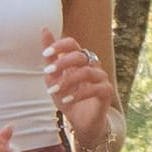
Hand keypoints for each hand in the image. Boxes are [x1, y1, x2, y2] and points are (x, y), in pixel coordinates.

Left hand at [42, 26, 116, 145]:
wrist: (81, 123)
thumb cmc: (68, 98)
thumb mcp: (54, 78)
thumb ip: (50, 57)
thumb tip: (44, 29)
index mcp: (79, 59)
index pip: (72, 43)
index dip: (60, 45)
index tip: (45, 54)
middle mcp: (92, 65)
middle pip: (80, 55)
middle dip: (62, 63)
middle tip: (48, 72)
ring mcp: (101, 77)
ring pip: (87, 71)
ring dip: (68, 80)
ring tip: (55, 91)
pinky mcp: (107, 91)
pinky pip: (96, 88)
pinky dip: (79, 94)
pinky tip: (67, 100)